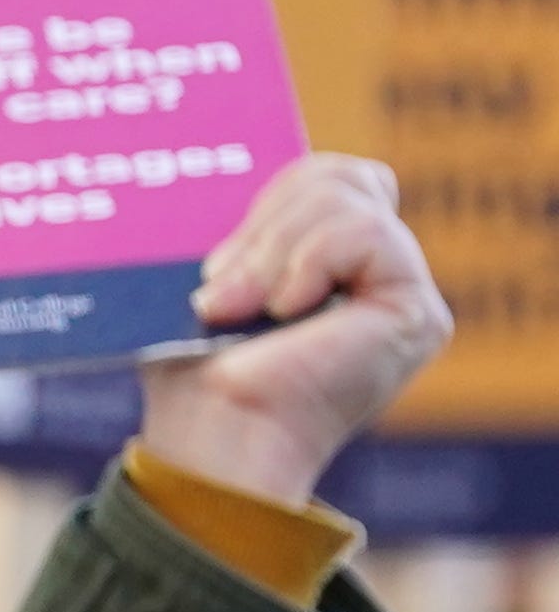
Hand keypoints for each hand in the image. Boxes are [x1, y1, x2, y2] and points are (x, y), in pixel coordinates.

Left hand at [139, 155, 452, 505]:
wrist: (213, 435)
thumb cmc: (194, 374)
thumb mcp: (212, 282)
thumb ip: (247, 233)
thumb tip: (225, 184)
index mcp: (333, 263)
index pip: (327, 176)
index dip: (272, 197)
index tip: (218, 259)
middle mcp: (377, 273)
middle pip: (339, 176)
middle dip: (264, 224)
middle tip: (217, 290)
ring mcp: (403, 290)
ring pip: (348, 197)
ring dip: (274, 250)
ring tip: (236, 306)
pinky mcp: (417, 309)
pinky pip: (365, 232)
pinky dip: (308, 263)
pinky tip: (283, 309)